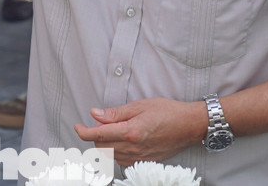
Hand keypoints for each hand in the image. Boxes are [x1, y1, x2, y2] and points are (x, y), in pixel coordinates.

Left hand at [73, 98, 205, 166]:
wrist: (188, 127)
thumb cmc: (167, 112)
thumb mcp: (139, 105)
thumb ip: (115, 113)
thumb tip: (95, 114)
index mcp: (130, 132)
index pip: (97, 135)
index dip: (83, 132)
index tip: (78, 126)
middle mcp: (133, 148)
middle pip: (100, 146)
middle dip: (95, 135)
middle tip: (100, 123)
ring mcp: (138, 158)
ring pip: (109, 155)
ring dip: (105, 144)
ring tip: (113, 131)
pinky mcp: (143, 162)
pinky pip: (121, 161)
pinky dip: (116, 152)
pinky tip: (123, 142)